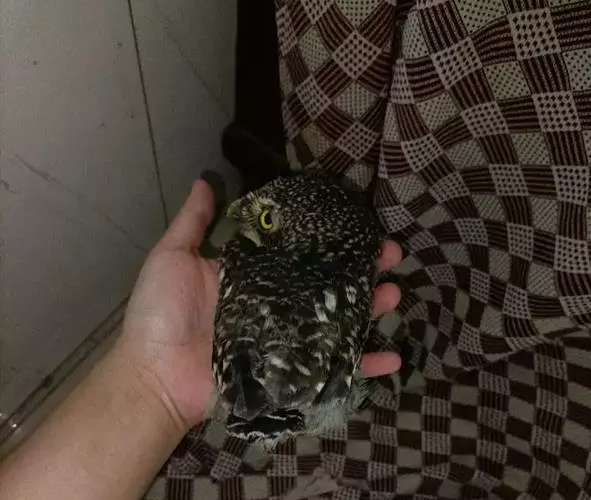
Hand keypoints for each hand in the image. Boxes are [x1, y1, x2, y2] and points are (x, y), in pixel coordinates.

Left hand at [119, 180, 402, 429]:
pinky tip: (393, 358)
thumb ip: (194, 223)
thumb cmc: (162, 315)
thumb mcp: (174, 258)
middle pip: (330, 283)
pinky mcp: (293, 374)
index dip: (331, 238)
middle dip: (363, 269)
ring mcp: (289, 340)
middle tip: (391, 255)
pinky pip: (335, 372)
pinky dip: (365, 368)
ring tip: (393, 294)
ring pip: (340, 321)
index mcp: (256, 276)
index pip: (303, 252)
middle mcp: (278, 304)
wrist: (155, 375)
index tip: (358, 223)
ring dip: (372, 309)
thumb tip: (205, 179)